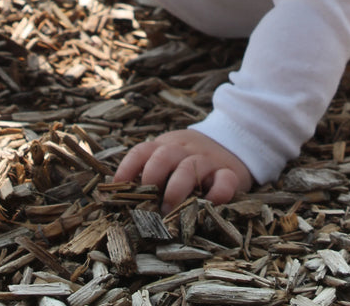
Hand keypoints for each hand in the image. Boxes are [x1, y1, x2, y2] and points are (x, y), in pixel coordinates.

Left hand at [114, 129, 252, 212]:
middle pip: (164, 156)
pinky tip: (209, 206)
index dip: (127, 167)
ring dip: (177, 189)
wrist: (233, 140)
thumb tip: (119, 199)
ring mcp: (208, 160)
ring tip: (169, 210)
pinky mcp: (230, 172)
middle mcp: (185, 149)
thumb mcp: (170, 156)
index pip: (142, 150)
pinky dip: (217, 194)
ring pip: (190, 168)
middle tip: (148, 204)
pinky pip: (224, 181)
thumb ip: (151, 170)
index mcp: (166, 145)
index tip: (116, 187)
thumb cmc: (191, 158)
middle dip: (152, 178)